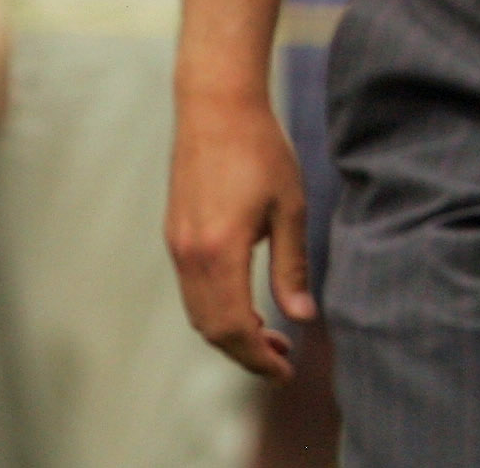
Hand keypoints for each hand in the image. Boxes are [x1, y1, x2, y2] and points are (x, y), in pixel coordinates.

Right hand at [165, 89, 311, 380]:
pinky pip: (193, 290)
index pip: (234, 327)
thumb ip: (292, 266)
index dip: (258, 358)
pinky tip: (249, 306)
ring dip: (232, 333)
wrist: (216, 107)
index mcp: (220, 251)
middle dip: (246, 353)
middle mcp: (190, 256)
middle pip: (212, 329)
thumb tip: (303, 315)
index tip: (286, 370)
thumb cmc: (261, 150)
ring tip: (272, 335)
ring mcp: (178, 246)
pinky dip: (218, 310)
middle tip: (284, 358)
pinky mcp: (176, 236)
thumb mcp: (291, 207)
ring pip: (199, 312)